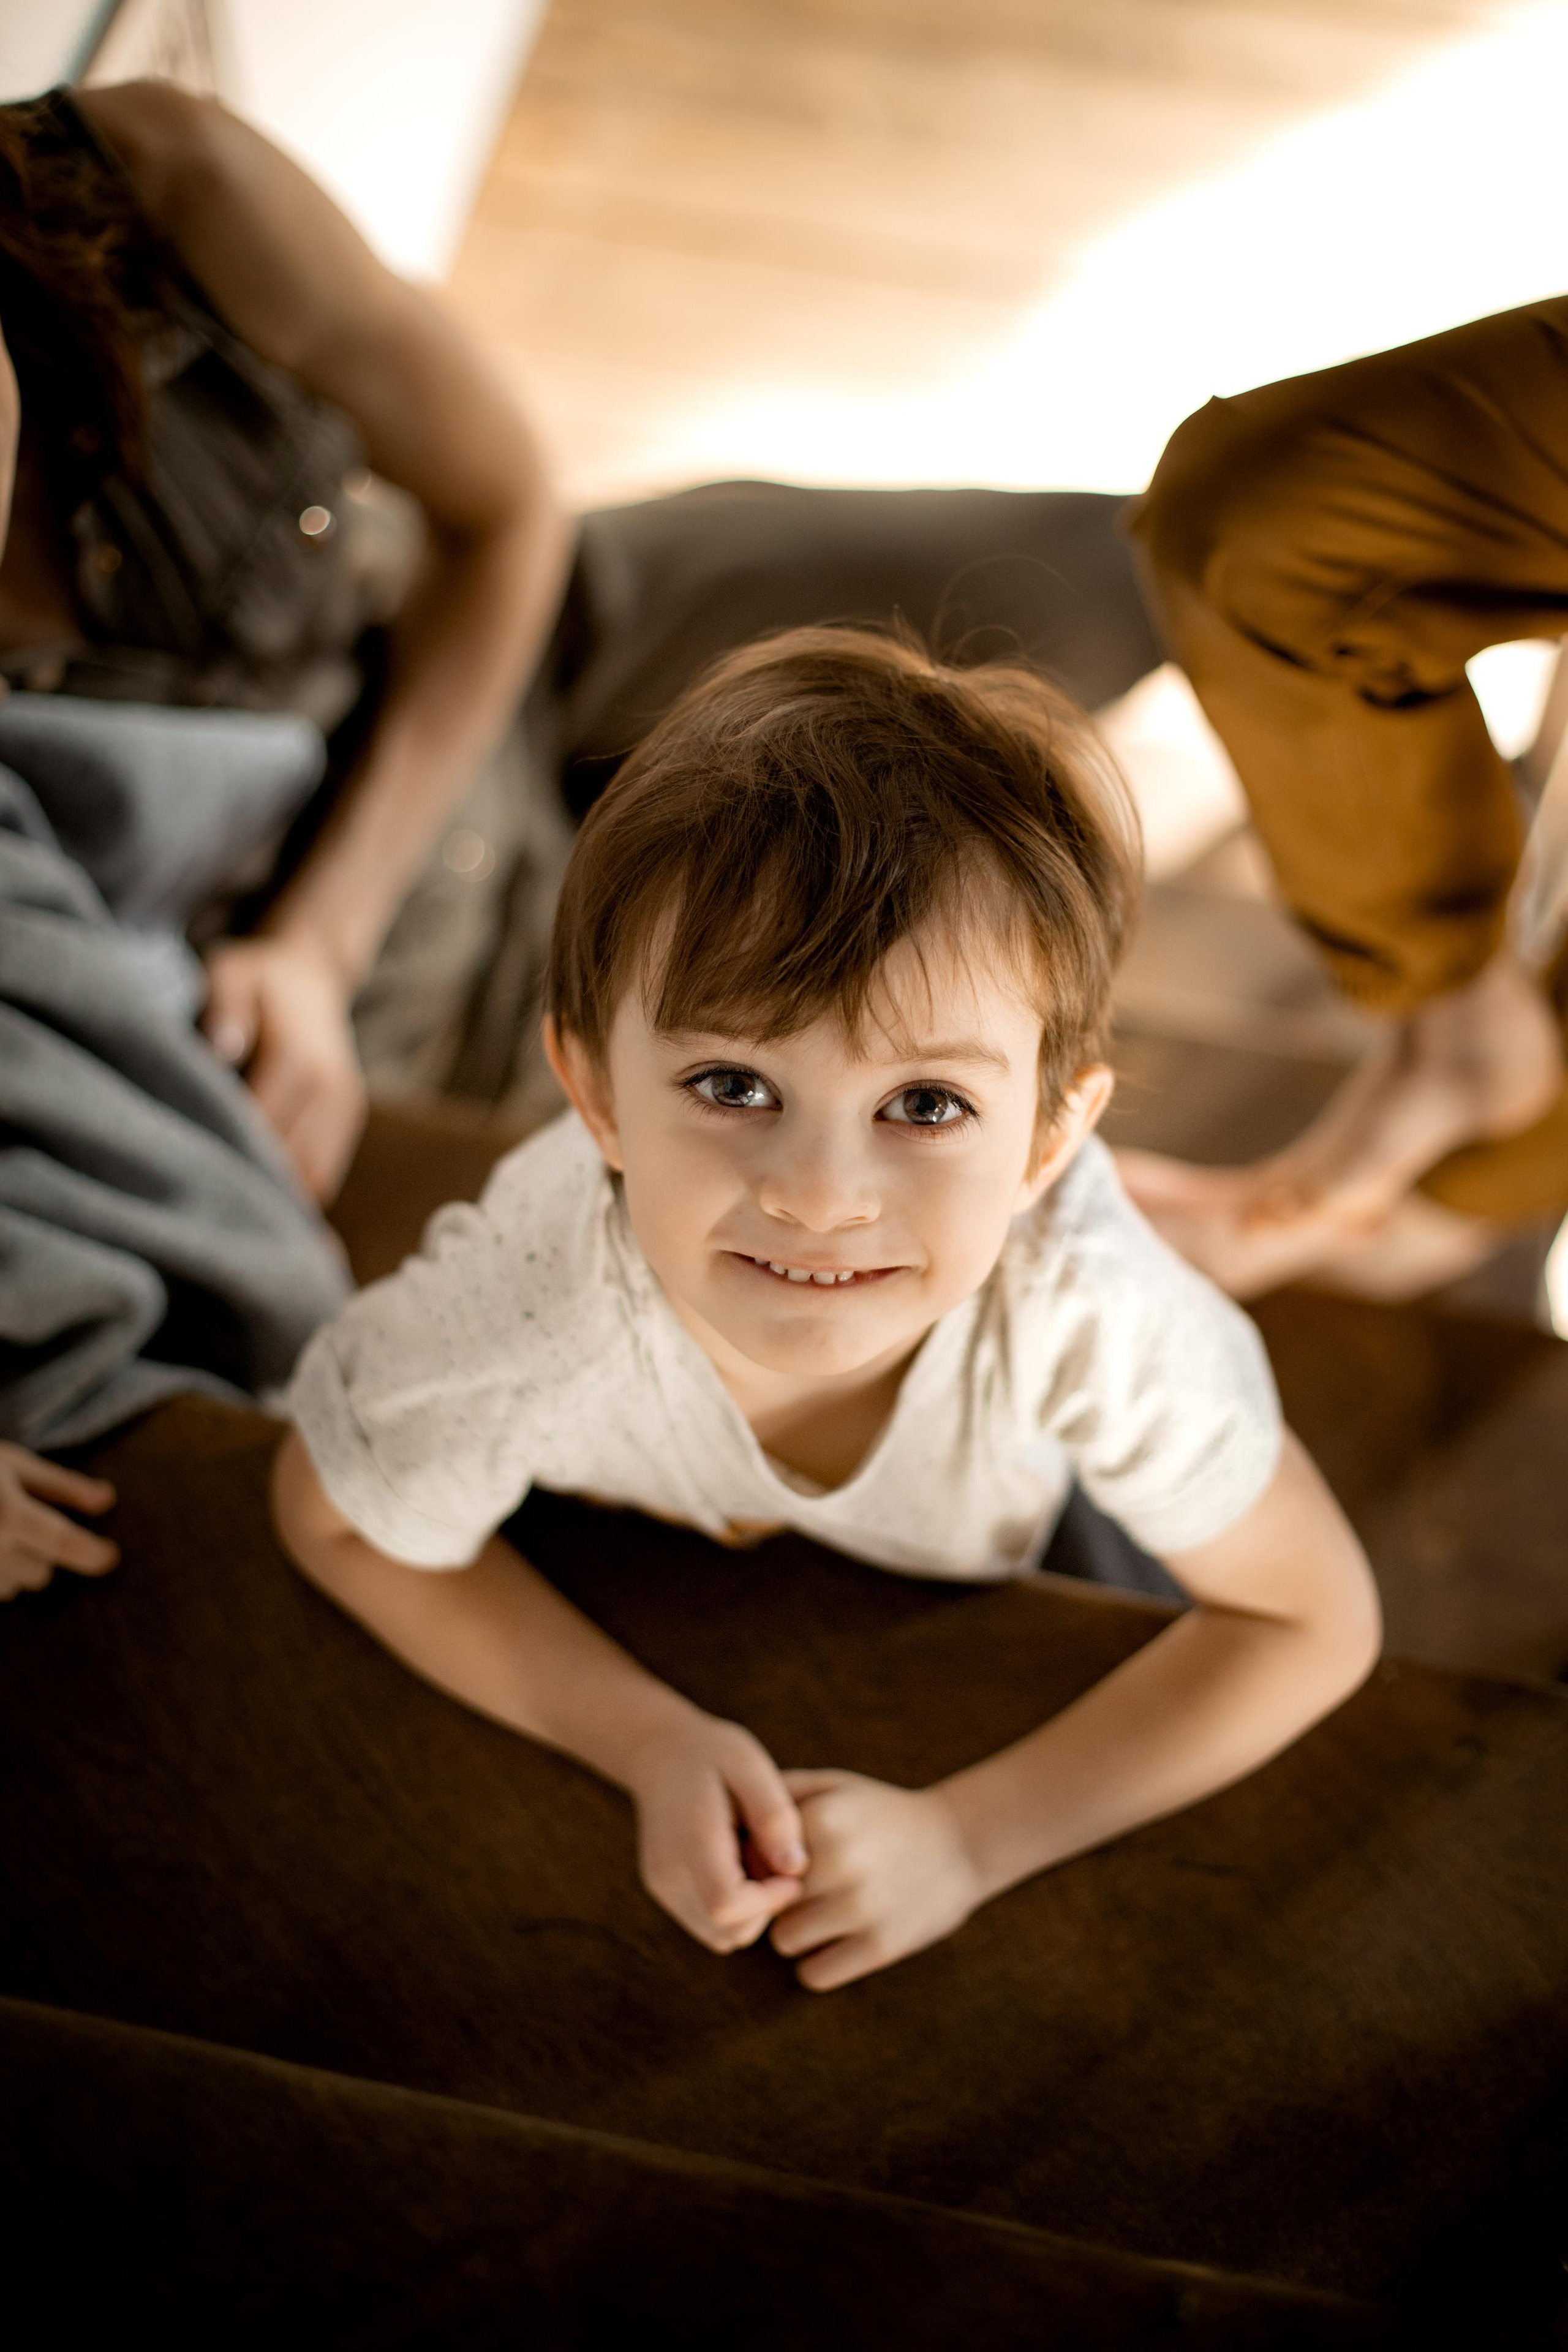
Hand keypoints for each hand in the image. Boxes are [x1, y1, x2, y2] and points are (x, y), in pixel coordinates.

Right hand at [0, 1443, 117, 1599]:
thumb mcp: (14, 1465)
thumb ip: (61, 1486)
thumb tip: (107, 1501)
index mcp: (9, 1515)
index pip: (59, 1540)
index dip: (88, 1552)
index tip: (110, 1557)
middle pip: (40, 1574)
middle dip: (37, 1555)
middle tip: (12, 1526)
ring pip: (15, 1587)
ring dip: (11, 1569)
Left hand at [202, 934, 366, 1202]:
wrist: (312, 973)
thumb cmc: (258, 977)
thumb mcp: (233, 974)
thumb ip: (226, 1007)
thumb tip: (221, 1048)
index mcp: (298, 1058)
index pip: (260, 1128)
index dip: (223, 1155)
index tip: (185, 1173)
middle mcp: (330, 1087)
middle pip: (287, 1161)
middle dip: (246, 1184)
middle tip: (199, 1204)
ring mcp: (345, 1105)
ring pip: (311, 1177)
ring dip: (275, 1194)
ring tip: (230, 1207)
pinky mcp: (349, 1117)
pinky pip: (324, 1174)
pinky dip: (294, 1189)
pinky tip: (260, 1195)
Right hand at [626, 1714, 807, 1954]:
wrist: (658, 1751)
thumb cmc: (713, 1754)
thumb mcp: (751, 1766)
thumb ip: (775, 1816)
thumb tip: (796, 1869)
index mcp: (691, 1840)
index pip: (727, 1906)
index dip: (770, 1900)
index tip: (792, 1870)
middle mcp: (669, 1874)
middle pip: (728, 1931)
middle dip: (765, 1908)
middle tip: (775, 1861)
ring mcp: (662, 1887)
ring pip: (720, 1936)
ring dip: (750, 1912)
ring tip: (755, 1860)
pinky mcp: (663, 1891)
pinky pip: (707, 1924)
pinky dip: (731, 1908)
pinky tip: (737, 1866)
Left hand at [769, 1770, 980, 1991]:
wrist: (962, 1842)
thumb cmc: (883, 1813)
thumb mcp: (836, 1786)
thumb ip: (780, 1796)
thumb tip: (726, 1821)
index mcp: (823, 1820)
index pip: (751, 1860)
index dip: (759, 1865)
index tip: (777, 1865)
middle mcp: (838, 1864)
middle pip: (763, 1902)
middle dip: (776, 1899)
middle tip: (802, 1890)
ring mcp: (860, 1909)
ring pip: (784, 1941)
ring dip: (797, 1932)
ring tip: (823, 1913)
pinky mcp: (880, 1948)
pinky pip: (814, 1974)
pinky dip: (820, 1962)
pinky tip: (838, 1940)